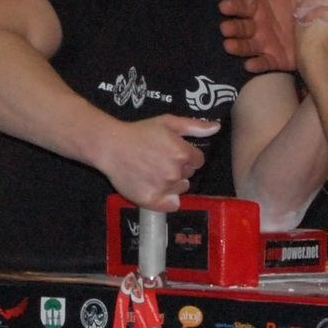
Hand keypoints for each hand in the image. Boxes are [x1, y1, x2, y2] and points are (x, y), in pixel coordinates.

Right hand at [95, 115, 219, 211]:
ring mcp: (164, 188)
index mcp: (182, 153)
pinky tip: (155, 189)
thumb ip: (194, 126)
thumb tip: (216, 128)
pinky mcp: (152, 200)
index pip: (198, 161)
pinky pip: (170, 205)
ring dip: (172, 183)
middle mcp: (176, 172)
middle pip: (188, 175)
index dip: (187, 156)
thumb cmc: (139, 132)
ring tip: (154, 172)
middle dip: (179, 168)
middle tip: (160, 160)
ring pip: (180, 189)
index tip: (172, 152)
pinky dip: (166, 200)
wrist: (111, 146)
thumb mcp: (167, 122)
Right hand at [220, 0, 298, 72]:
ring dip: (238, 46)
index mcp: (260, 8)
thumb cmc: (298, 5)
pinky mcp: (274, 59)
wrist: (316, 28)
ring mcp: (265, 44)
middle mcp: (258, 27)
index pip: (244, 6)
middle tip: (225, 28)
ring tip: (229, 45)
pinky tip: (249, 65)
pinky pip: (264, 62)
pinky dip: (256, 64)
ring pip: (248, 46)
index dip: (234, 6)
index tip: (223, 6)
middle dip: (233, 27)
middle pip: (242, 27)